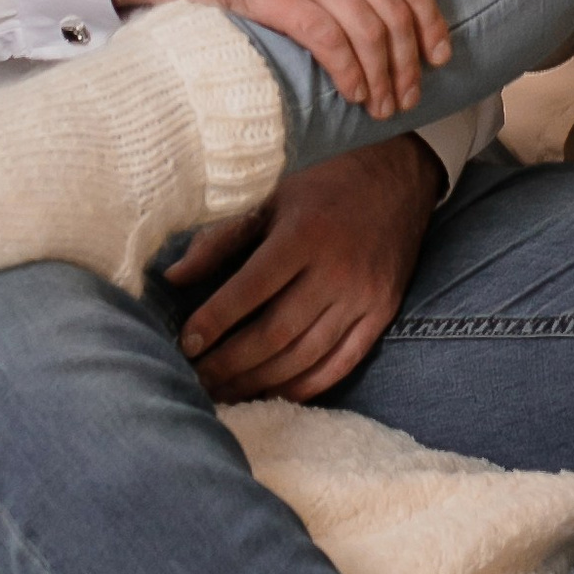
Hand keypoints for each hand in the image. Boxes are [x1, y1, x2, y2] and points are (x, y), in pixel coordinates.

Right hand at [105, 0, 450, 117]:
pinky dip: (349, 74)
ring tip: (385, 103)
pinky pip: (331, 44)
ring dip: (382, 77)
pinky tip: (353, 93)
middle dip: (409, 61)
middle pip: (393, 12)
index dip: (431, 23)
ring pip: (367, 33)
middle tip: (412, 92)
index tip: (439, 54)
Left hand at [168, 141, 440, 401]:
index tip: (185, 344)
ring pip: (304, 356)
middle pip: (275, 333)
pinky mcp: (382, 315)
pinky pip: (340, 364)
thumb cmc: (325, 188)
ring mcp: (363, 297)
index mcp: (304, 235)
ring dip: (260, 381)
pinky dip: (304, 386)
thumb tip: (172, 278)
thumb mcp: (271, 198)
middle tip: (196, 379)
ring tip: (225, 393)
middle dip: (230, 363)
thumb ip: (221, 238)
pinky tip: (273, 392)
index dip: (215, 321)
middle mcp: (336, 270)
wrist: (401, 180)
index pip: (251, 288)